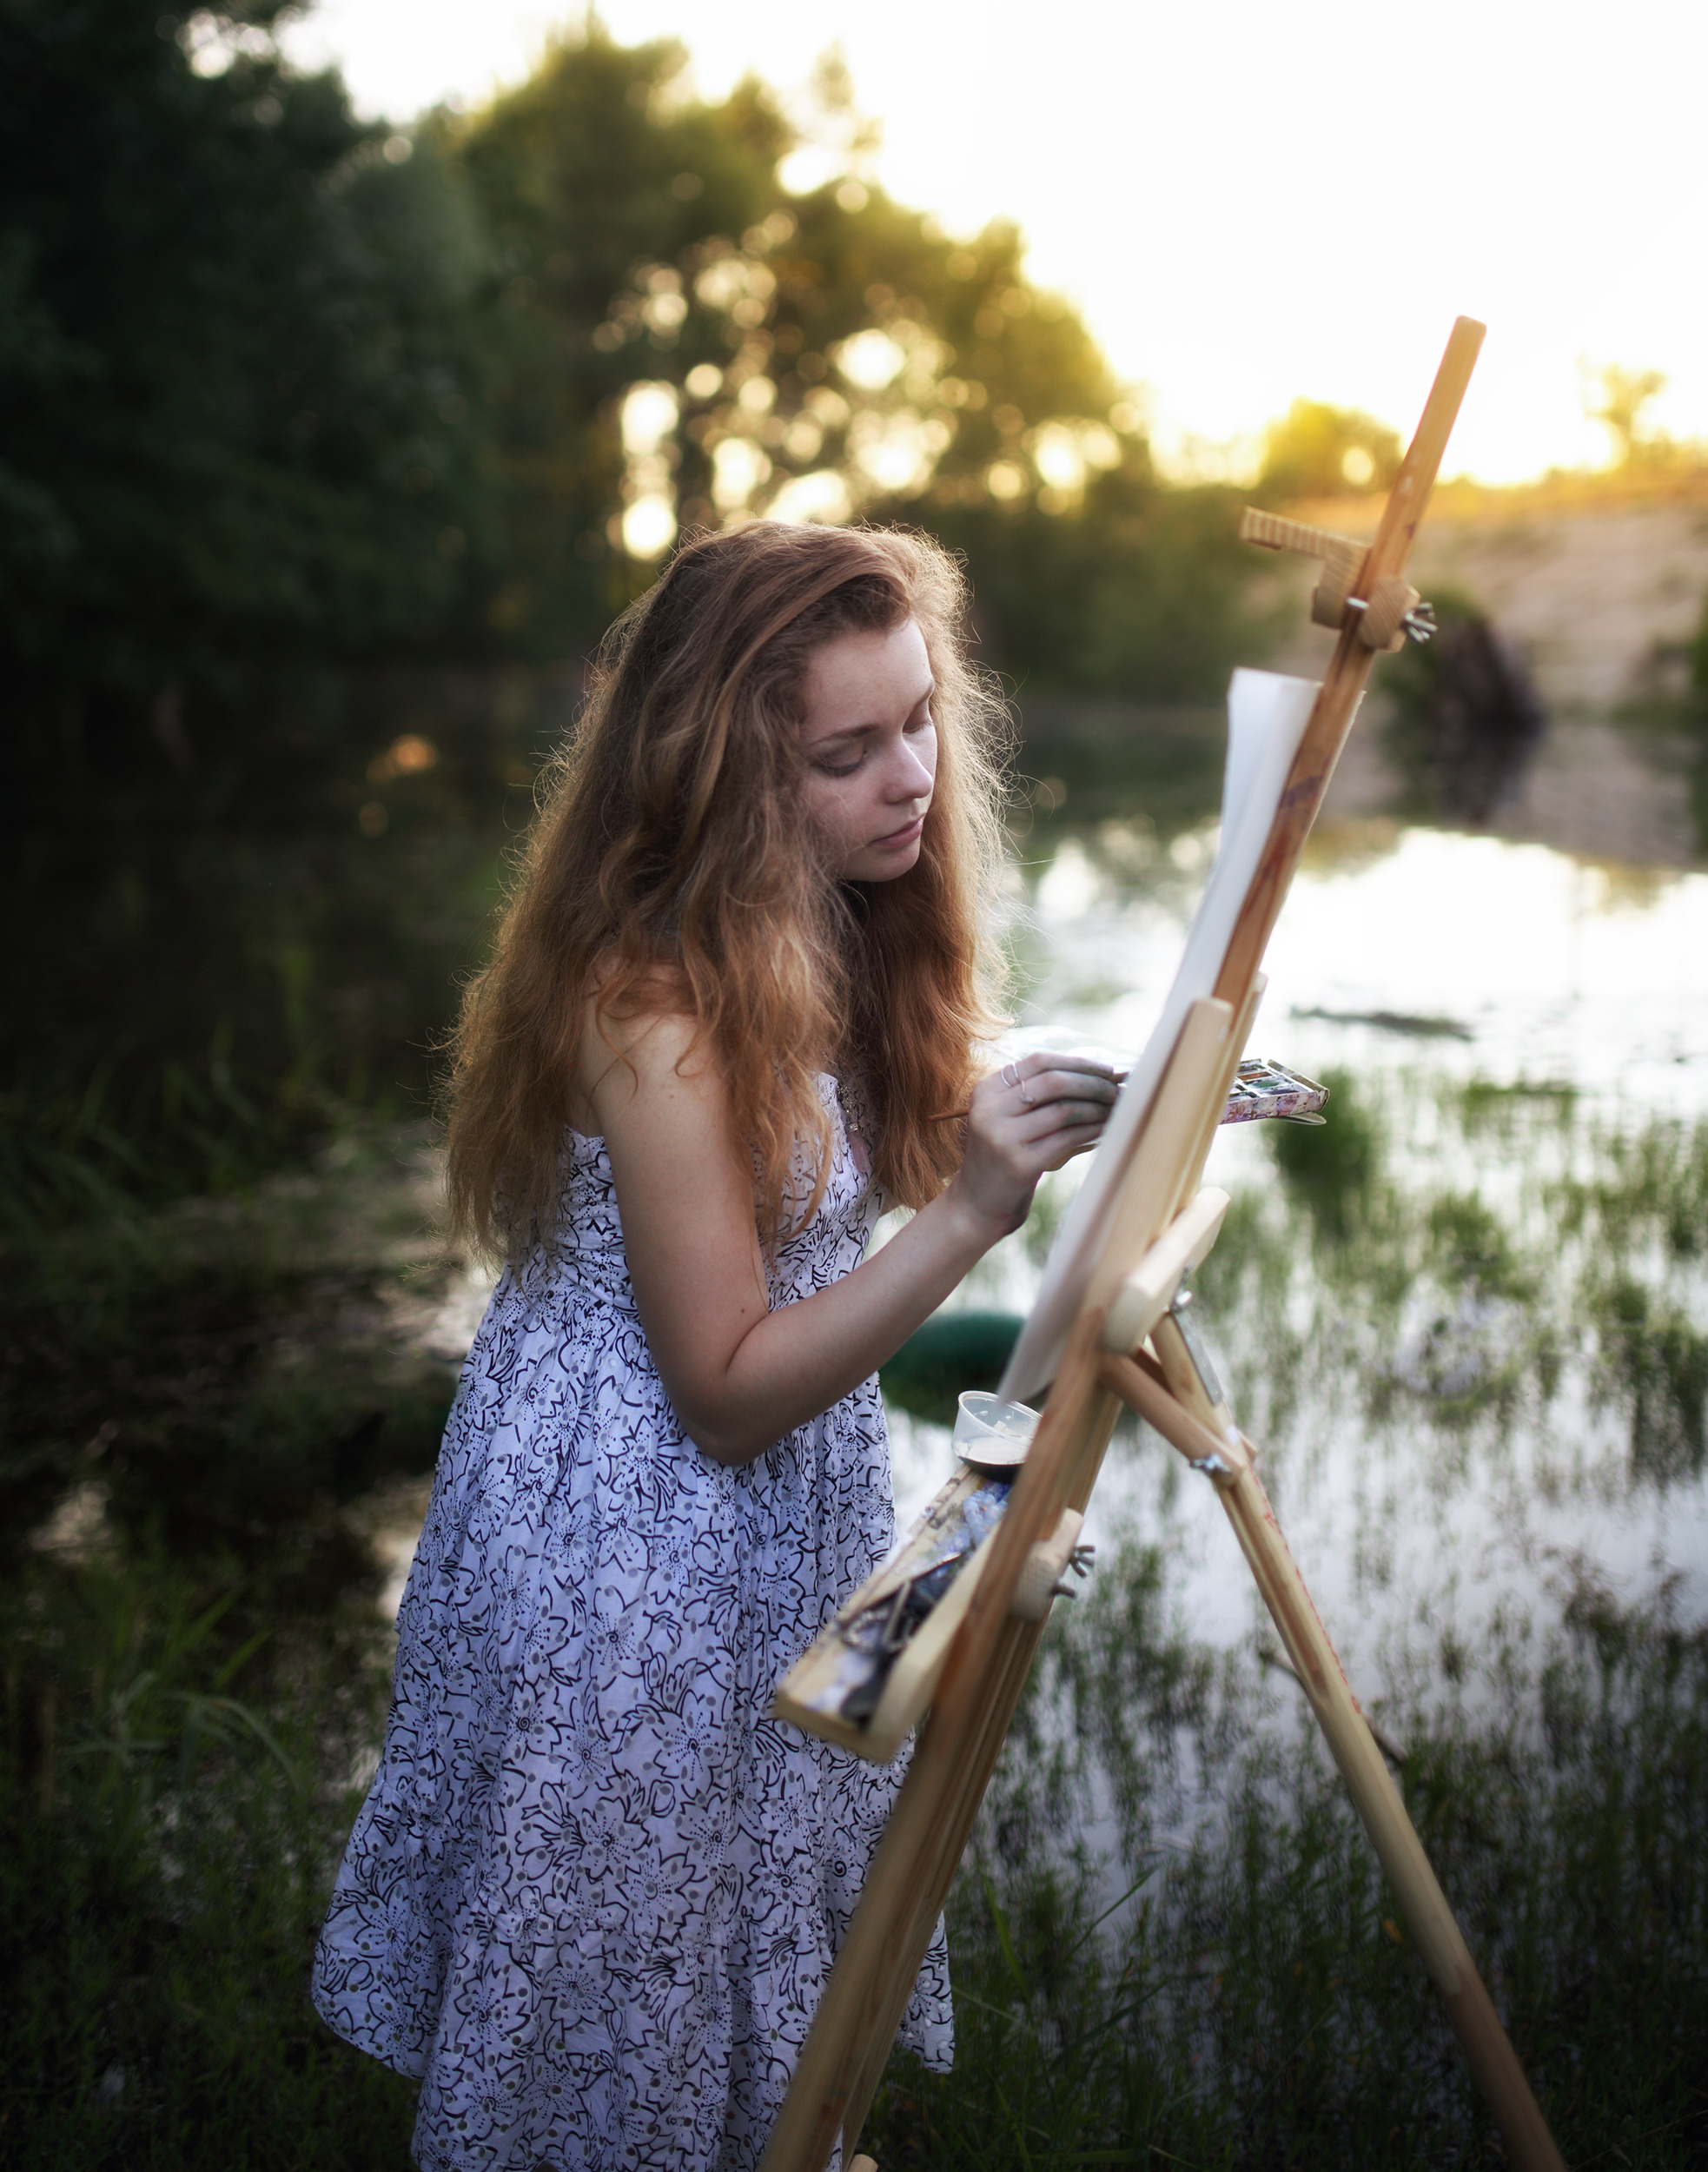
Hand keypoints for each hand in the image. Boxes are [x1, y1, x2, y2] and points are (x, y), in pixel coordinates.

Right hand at [947, 1051, 1121, 1242]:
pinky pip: (1067, 1138)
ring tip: (1116, 1110)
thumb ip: (1043, 1096)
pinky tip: (1105, 1131)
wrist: (977, 1205)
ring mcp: (1002, 1136)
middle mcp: (990, 1109)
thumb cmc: (1004, 1156)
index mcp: (987, 1090)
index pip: (1039, 1062)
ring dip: (1098, 1108)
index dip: (1078, 1062)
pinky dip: (1093, 1131)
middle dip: (1093, 1083)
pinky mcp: (1019, 1163)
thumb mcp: (1010, 1118)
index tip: (1107, 1069)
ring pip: (1064, 1109)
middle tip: (1117, 1090)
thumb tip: (1104, 1073)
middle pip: (1054, 1081)